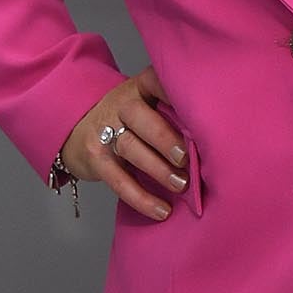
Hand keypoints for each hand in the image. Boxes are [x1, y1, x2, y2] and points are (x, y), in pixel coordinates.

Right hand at [59, 64, 189, 219]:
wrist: (77, 130)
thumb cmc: (130, 121)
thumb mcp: (148, 106)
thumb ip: (174, 114)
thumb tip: (215, 141)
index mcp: (141, 87)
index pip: (157, 82)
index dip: (176, 93)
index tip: (201, 109)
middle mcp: (121, 104)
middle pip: (140, 117)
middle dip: (165, 138)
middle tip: (186, 158)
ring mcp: (104, 130)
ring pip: (130, 147)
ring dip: (158, 168)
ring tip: (180, 184)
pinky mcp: (95, 158)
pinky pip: (118, 180)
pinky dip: (140, 197)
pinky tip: (161, 210)